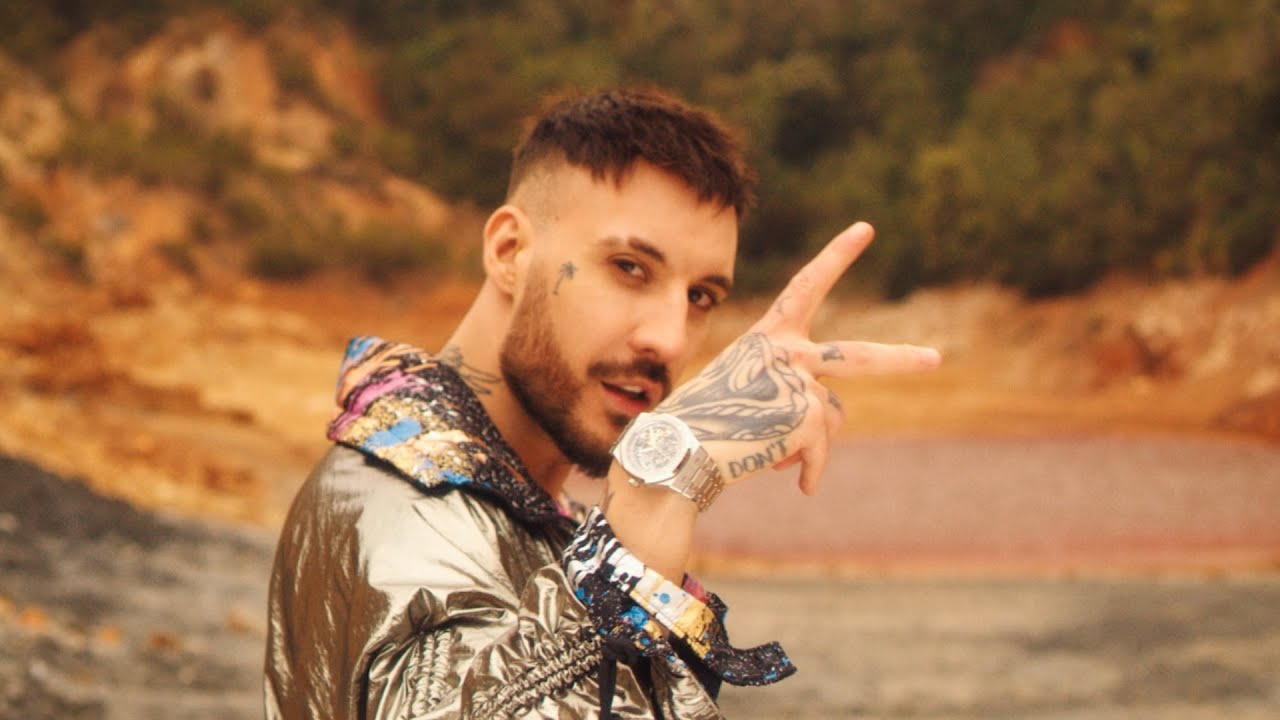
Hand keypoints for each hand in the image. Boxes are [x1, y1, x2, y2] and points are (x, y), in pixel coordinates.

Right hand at [655, 222, 940, 494]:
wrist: (681, 448)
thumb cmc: (701, 421)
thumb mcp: (744, 389)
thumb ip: (787, 390)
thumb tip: (826, 419)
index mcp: (768, 336)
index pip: (807, 285)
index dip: (836, 256)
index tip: (866, 229)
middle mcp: (789, 351)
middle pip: (859, 358)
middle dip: (900, 360)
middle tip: (934, 359)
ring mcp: (801, 382)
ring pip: (831, 418)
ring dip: (809, 443)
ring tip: (772, 455)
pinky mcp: (809, 415)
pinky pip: (821, 448)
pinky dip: (809, 469)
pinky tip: (795, 483)